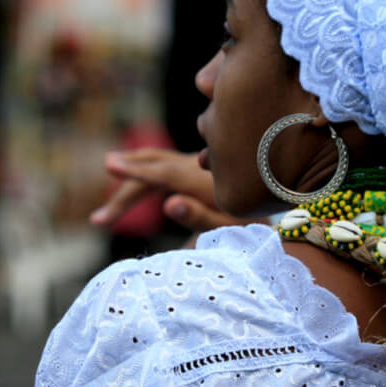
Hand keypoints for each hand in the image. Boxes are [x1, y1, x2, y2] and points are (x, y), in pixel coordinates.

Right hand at [89, 148, 254, 231]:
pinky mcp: (199, 168)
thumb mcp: (233, 226)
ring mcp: (198, 164)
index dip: (134, 169)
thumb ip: (200, 216)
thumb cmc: (258, 225)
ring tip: (110, 169)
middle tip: (99, 221)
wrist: (286, 207)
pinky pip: (166, 163)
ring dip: (132, 169)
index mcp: (204, 178)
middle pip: (153, 168)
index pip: (162, 171)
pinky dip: (146, 167)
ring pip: (158, 160)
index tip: (109, 164)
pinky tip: (138, 174)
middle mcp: (199, 166)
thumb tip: (167, 204)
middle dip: (124, 190)